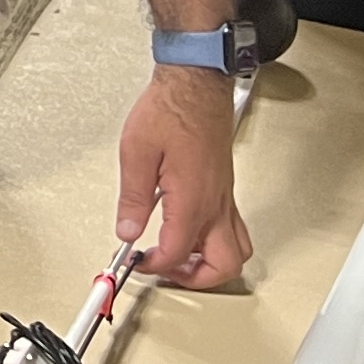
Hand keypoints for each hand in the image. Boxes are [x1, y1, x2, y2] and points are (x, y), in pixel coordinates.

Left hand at [114, 64, 251, 288]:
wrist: (197, 84)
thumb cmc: (171, 109)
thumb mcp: (136, 152)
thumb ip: (132, 198)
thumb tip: (126, 230)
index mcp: (192, 199)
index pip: (176, 253)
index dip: (153, 266)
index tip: (135, 262)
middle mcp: (215, 203)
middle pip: (223, 264)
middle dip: (195, 279)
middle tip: (166, 272)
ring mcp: (225, 196)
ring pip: (237, 249)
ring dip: (211, 263)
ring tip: (180, 259)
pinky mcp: (225, 187)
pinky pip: (233, 227)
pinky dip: (215, 241)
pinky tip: (191, 231)